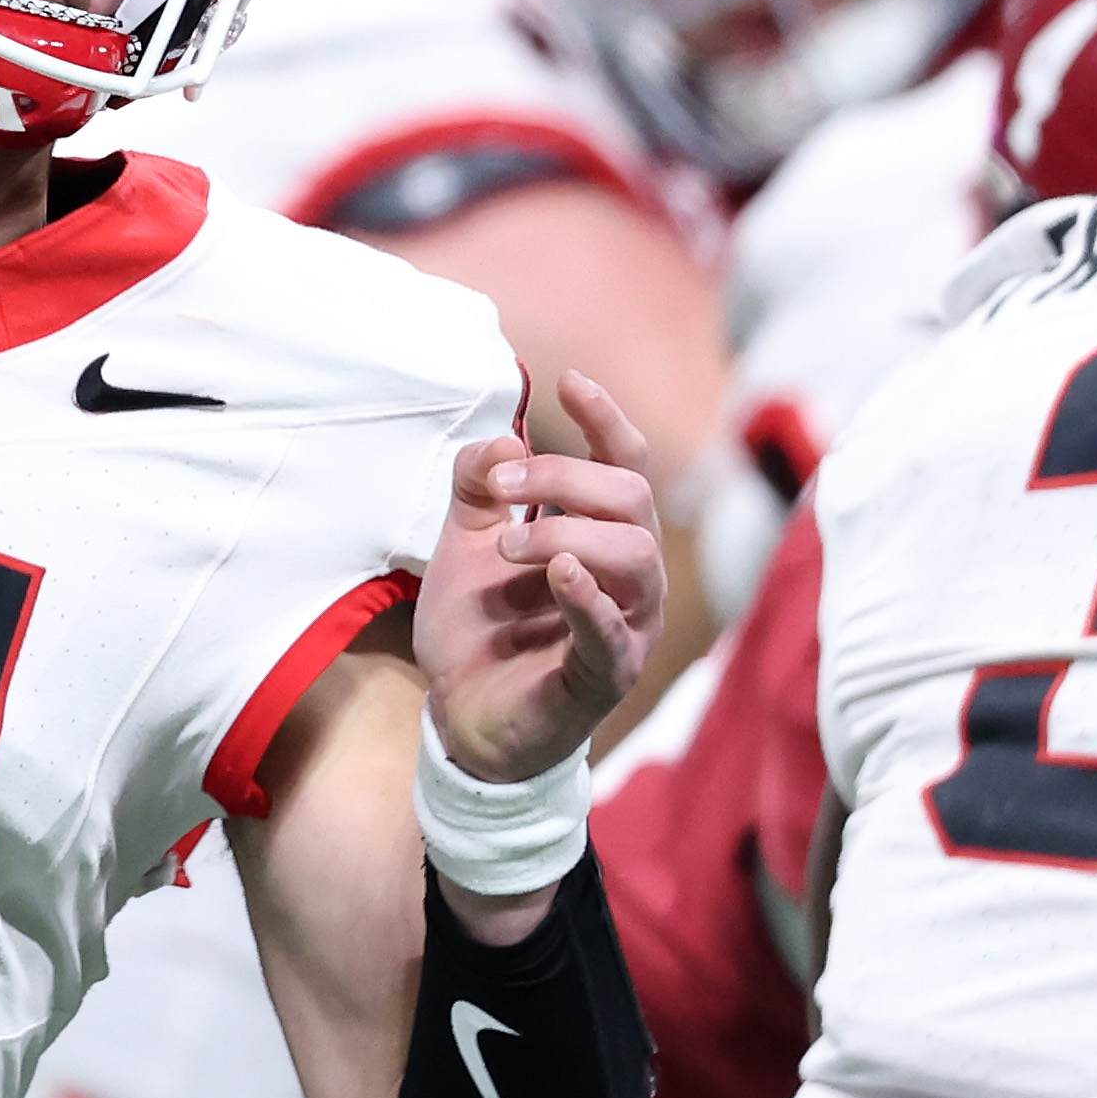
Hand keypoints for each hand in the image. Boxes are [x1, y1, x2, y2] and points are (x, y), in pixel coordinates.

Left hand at [417, 370, 663, 783]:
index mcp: (602, 537)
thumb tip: (504, 435)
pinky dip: (587, 595)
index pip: (625, 465)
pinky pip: (612, 630)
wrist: (460, 716)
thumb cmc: (479, 630)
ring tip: (509, 544)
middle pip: (632, 497)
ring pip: (636, 552)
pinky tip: (556, 571)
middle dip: (565, 476)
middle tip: (500, 487)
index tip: (570, 381)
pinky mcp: (608, 674)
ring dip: (567, 531)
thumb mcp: (463, 544)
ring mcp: (627, 625)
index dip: (606, 420)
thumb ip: (478, 488)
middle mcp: (630, 576)